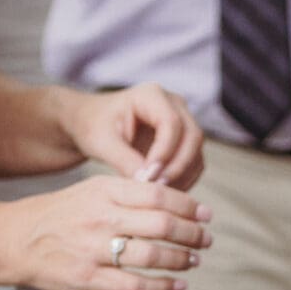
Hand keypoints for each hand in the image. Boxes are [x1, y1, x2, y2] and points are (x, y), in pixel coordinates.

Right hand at [0, 175, 211, 289]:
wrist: (13, 239)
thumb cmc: (61, 213)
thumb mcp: (92, 190)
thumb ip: (130, 193)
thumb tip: (175, 200)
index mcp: (105, 191)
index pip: (160, 195)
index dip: (190, 206)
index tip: (207, 215)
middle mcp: (102, 218)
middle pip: (163, 224)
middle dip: (192, 234)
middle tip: (206, 240)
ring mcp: (95, 250)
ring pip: (153, 255)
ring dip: (182, 260)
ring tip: (194, 260)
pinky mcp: (89, 279)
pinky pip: (136, 285)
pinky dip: (163, 287)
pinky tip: (178, 285)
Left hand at [60, 84, 203, 189]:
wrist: (93, 125)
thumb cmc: (93, 126)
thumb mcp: (101, 142)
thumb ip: (124, 160)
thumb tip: (148, 183)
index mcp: (151, 95)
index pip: (171, 123)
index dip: (164, 151)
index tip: (149, 177)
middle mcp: (174, 105)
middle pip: (192, 136)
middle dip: (177, 166)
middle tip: (157, 189)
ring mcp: (183, 122)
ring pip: (197, 152)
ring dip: (182, 176)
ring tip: (158, 194)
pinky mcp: (185, 142)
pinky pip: (194, 164)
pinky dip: (184, 180)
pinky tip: (164, 193)